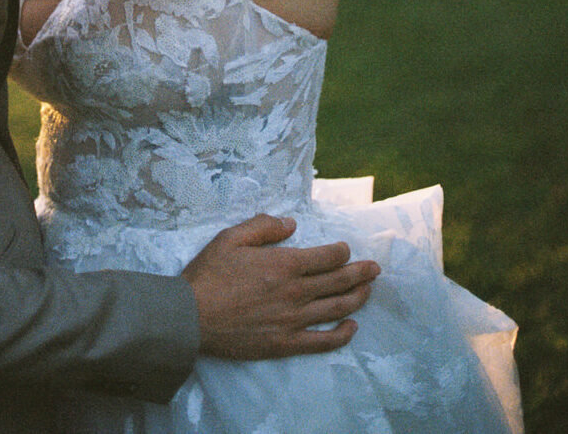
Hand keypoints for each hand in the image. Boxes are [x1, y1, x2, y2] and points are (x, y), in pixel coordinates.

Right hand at [181, 214, 378, 359]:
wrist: (192, 316)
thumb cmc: (209, 274)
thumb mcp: (231, 237)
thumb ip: (264, 226)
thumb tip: (291, 223)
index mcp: (284, 264)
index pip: (327, 257)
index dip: (341, 252)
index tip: (347, 249)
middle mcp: (295, 292)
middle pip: (338, 282)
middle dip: (361, 273)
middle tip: (376, 269)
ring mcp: (293, 320)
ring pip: (337, 309)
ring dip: (357, 298)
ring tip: (369, 291)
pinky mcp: (286, 343)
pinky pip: (323, 341)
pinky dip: (342, 335)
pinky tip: (352, 327)